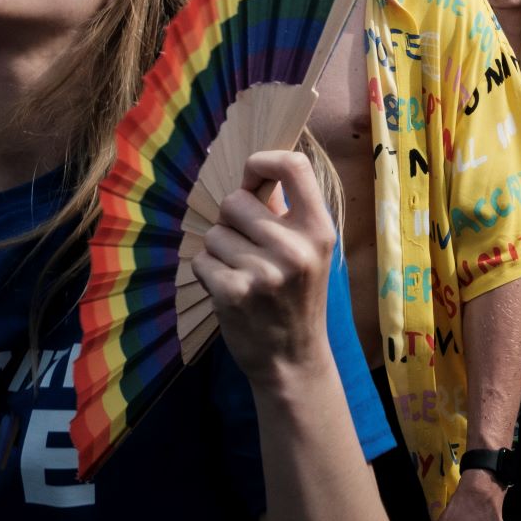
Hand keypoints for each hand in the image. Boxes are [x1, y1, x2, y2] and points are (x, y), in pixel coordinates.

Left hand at [191, 150, 333, 388]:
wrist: (293, 358)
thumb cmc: (299, 297)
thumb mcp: (310, 252)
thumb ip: (288, 214)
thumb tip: (255, 176)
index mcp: (319, 230)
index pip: (294, 166)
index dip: (264, 162)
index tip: (254, 177)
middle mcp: (296, 247)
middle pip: (236, 201)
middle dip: (233, 220)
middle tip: (248, 246)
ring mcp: (264, 271)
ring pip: (214, 233)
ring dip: (220, 251)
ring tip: (242, 273)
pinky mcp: (233, 292)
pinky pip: (201, 260)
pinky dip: (208, 273)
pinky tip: (229, 289)